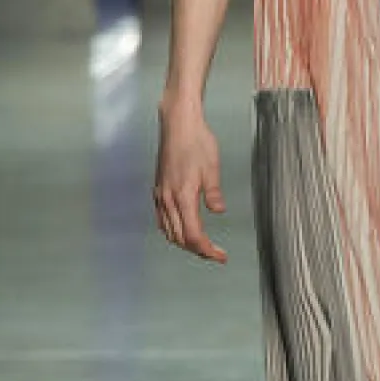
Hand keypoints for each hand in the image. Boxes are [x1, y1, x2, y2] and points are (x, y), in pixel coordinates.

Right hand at [153, 106, 226, 261]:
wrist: (178, 123)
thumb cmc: (196, 141)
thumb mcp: (211, 167)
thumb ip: (213, 193)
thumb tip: (219, 211)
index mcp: (183, 196)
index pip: (194, 235)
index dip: (208, 250)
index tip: (221, 257)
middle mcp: (168, 199)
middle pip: (180, 238)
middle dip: (198, 250)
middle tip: (216, 254)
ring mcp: (161, 195)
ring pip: (168, 231)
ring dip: (184, 242)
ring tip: (202, 245)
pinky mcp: (158, 189)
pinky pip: (162, 219)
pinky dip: (172, 231)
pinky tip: (182, 228)